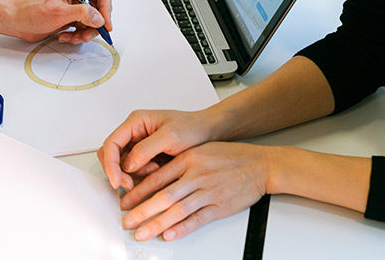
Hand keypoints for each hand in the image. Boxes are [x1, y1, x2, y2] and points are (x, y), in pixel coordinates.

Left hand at [10, 0, 112, 42]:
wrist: (17, 22)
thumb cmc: (31, 11)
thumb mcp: (59, 12)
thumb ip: (82, 14)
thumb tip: (99, 18)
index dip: (106, 10)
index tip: (105, 25)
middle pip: (100, 10)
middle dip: (95, 25)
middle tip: (87, 35)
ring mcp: (74, 8)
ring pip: (92, 22)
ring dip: (85, 33)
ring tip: (74, 38)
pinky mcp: (70, 19)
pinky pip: (83, 29)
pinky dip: (77, 36)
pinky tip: (66, 37)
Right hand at [97, 108, 218, 190]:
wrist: (209, 132)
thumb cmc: (193, 128)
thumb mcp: (170, 136)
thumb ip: (146, 149)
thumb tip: (127, 164)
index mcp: (136, 122)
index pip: (111, 143)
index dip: (110, 164)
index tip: (117, 181)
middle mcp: (134, 132)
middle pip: (111, 155)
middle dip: (118, 172)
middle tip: (130, 185)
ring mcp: (139, 144)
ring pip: (122, 164)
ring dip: (133, 174)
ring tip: (155, 170)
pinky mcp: (146, 156)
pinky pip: (135, 169)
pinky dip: (142, 175)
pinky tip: (158, 171)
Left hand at [121, 142, 268, 240]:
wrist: (260, 164)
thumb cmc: (229, 156)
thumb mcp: (199, 150)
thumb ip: (177, 163)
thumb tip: (151, 175)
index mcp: (188, 160)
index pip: (156, 178)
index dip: (138, 192)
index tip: (125, 201)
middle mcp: (196, 176)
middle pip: (163, 197)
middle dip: (141, 211)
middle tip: (127, 221)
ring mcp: (208, 192)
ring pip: (177, 211)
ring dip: (157, 224)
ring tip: (142, 232)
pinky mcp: (220, 207)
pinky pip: (197, 220)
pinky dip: (181, 229)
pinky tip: (169, 235)